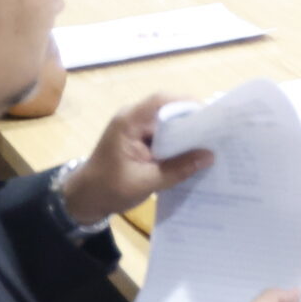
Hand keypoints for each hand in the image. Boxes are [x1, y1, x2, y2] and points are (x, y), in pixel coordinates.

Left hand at [59, 93, 211, 226]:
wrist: (82, 201)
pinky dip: (177, 144)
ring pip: (168, 124)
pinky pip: (163, 135)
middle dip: (192, 121)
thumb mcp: (145, 183)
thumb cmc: (108, 189)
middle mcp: (133, 119)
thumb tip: (209, 156)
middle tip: (218, 133)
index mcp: (129, 122)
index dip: (186, 103)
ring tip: (211, 144)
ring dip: (186, 134)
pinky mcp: (139, 140)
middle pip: (168, 110)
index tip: (210, 116)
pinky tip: (193, 155)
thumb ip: (177, 169)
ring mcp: (136, 129)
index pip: (161, 101)